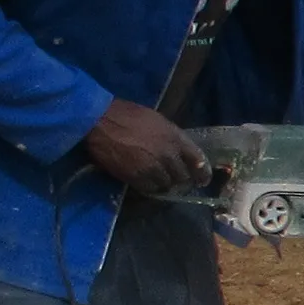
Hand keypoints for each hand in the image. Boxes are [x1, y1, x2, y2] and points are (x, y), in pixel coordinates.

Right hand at [79, 98, 210, 192]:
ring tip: (158, 180)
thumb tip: (177, 150)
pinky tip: (145, 182)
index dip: (202, 172)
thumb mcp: (156, 120)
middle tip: (175, 180)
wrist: (101, 122)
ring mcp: (152, 167)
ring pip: (166, 184)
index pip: (197, 159)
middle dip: (180, 179)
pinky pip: (150, 189)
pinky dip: (149, 187)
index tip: (202, 180)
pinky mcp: (136, 177)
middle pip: (182, 176)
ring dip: (164, 184)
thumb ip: (170, 137)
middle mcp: (168, 154)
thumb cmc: (127, 115)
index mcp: (175, 136)